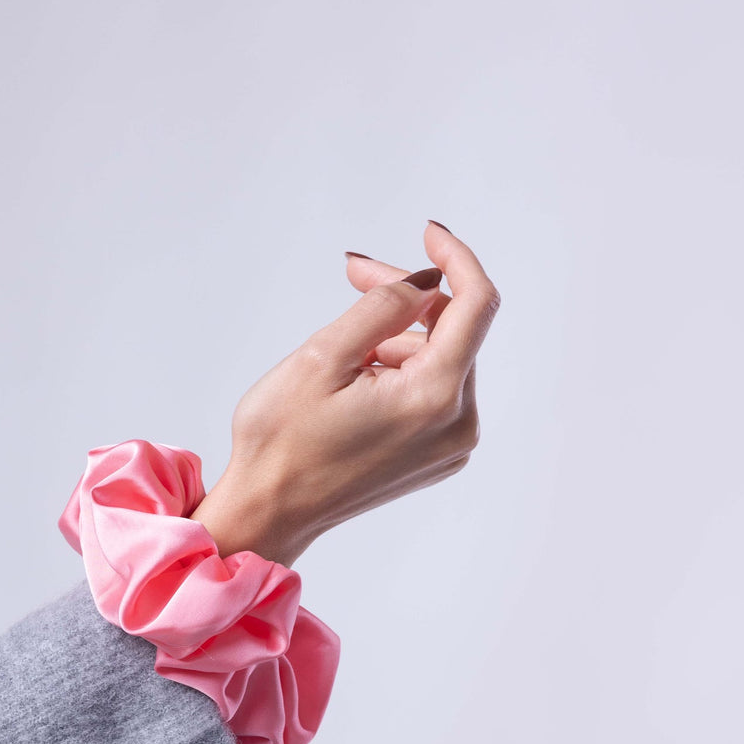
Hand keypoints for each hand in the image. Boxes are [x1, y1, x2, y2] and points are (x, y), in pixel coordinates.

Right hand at [189, 220, 500, 566]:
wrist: (268, 512)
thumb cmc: (281, 440)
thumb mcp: (323, 356)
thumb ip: (383, 307)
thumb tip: (426, 281)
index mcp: (435, 398)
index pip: (475, 304)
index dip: (455, 257)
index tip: (427, 231)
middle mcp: (457, 425)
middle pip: (452, 330)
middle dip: (405, 297)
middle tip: (353, 275)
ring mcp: (450, 446)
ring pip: (438, 359)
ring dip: (394, 338)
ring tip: (337, 357)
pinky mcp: (435, 457)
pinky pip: (431, 390)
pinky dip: (399, 369)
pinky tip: (355, 378)